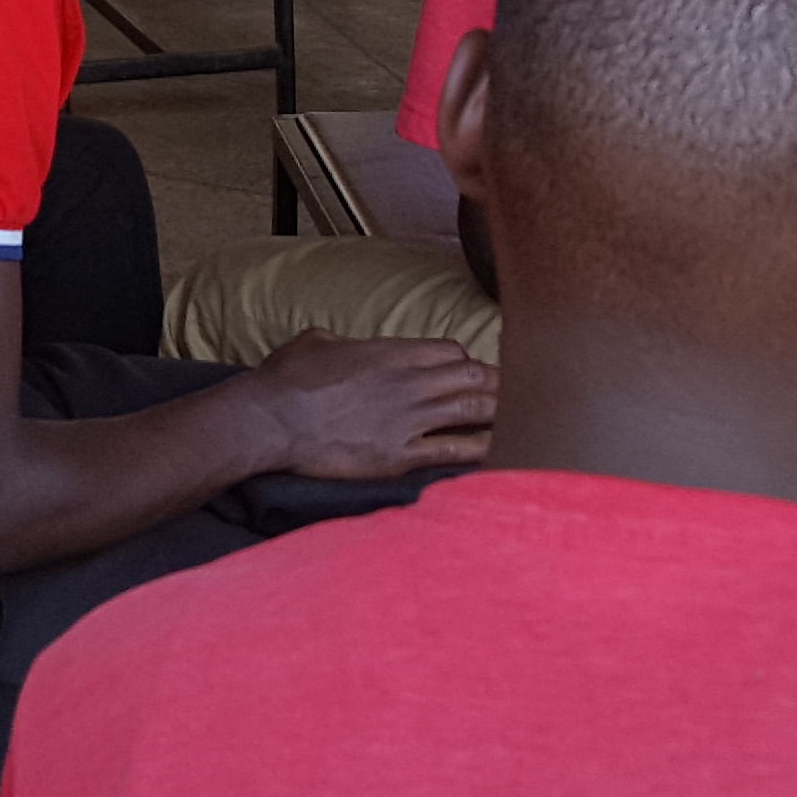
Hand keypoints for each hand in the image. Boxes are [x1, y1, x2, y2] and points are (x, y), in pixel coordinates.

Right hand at [242, 331, 499, 481]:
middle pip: (473, 378)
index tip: (474, 374)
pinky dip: (480, 450)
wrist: (272, 418)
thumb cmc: (287, 379)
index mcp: (392, 351)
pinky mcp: (401, 454)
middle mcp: (410, 382)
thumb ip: (342, 342)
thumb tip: (343, 346)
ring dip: (500, 414)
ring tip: (525, 421)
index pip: (451, 352)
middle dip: (498, 386)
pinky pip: (454, 451)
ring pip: (473, 411)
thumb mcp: (316, 341)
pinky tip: (501, 453)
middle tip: (519, 396)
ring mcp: (409, 419)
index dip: (467, 363)